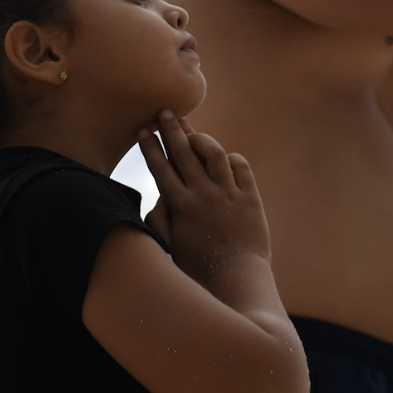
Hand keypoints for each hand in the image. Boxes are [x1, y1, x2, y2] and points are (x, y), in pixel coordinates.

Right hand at [138, 110, 269, 279]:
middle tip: (164, 112)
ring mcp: (229, 194)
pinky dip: (231, 159)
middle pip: (184, 152)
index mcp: (181, 206)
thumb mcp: (171, 245)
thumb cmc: (199, 268)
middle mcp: (204, 195)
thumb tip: (160, 196)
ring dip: (201, 138)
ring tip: (193, 131)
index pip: (161, 167)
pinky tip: (225, 159)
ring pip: (214, 153)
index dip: (151, 147)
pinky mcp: (250, 198)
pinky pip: (241, 167)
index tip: (143, 131)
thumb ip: (161, 218)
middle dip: (171, 129)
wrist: (236, 280)